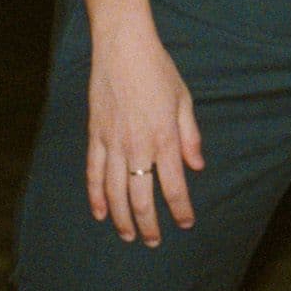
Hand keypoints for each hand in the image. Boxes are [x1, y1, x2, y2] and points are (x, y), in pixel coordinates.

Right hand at [85, 25, 203, 246]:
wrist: (123, 49)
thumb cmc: (159, 71)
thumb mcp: (184, 100)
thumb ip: (190, 137)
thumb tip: (197, 166)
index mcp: (164, 137)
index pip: (174, 185)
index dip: (180, 208)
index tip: (186, 223)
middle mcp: (137, 146)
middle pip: (141, 197)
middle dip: (149, 223)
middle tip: (153, 241)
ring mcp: (112, 143)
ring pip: (115, 192)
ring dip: (121, 218)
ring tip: (128, 235)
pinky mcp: (95, 136)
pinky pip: (93, 174)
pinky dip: (95, 197)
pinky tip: (100, 213)